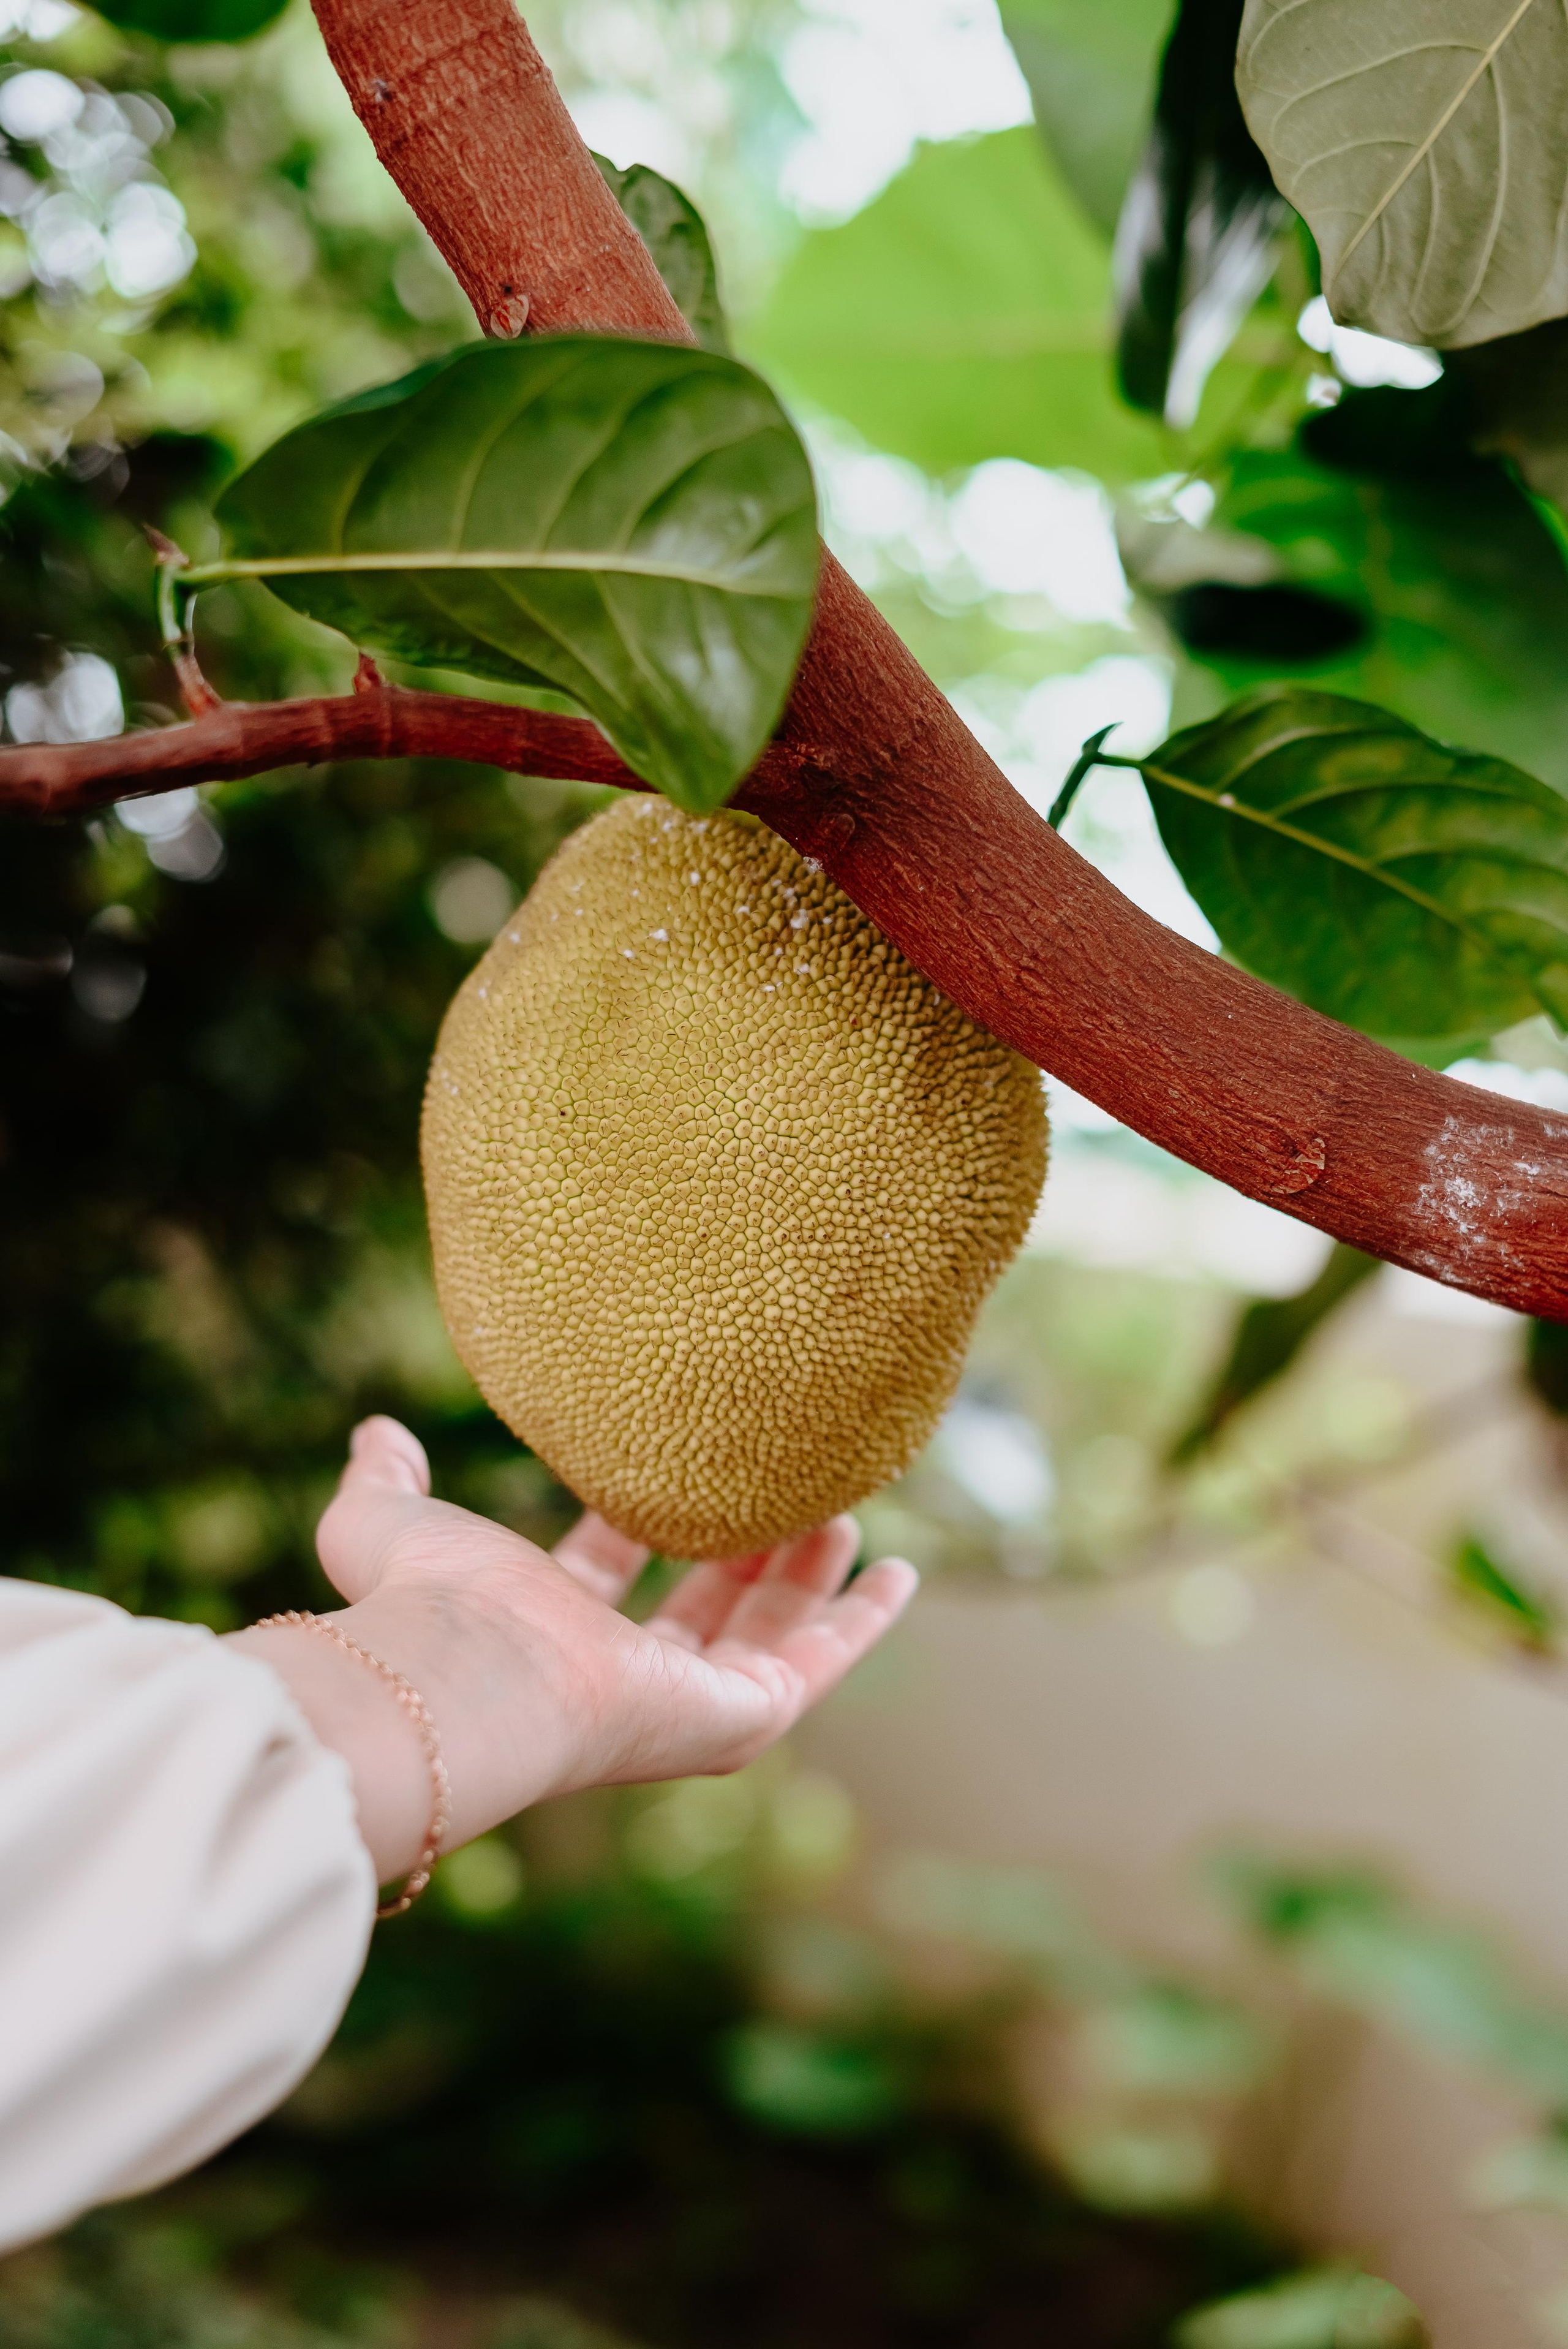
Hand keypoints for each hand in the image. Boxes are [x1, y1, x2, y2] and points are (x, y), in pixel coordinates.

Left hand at [228, 1416, 916, 1885]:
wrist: (471, 1675)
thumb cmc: (427, 1607)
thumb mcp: (390, 1524)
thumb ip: (384, 1480)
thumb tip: (375, 1430)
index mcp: (545, 1633)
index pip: (602, 1572)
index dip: (633, 1519)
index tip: (669, 1467)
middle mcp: (619, 1676)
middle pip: (699, 1606)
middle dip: (739, 1546)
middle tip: (778, 1488)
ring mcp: (688, 1700)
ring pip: (767, 1626)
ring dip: (805, 1567)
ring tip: (841, 1502)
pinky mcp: (742, 1715)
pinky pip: (819, 1662)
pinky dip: (862, 1621)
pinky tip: (897, 1575)